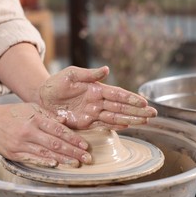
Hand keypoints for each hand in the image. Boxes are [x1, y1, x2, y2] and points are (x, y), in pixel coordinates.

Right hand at [0, 103, 90, 167]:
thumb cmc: (12, 113)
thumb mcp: (30, 108)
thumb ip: (48, 115)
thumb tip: (65, 122)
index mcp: (35, 119)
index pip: (59, 130)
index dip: (74, 139)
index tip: (85, 146)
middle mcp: (28, 131)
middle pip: (55, 143)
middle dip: (73, 152)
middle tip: (86, 159)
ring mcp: (20, 144)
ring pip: (46, 153)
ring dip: (63, 160)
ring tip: (75, 164)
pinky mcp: (13, 154)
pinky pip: (32, 159)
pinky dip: (44, 162)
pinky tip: (55, 165)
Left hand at [39, 66, 156, 129]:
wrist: (42, 97)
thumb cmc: (56, 83)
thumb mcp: (71, 74)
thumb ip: (88, 74)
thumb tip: (107, 69)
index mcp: (96, 88)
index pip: (118, 93)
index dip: (131, 98)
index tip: (145, 102)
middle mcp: (98, 101)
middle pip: (121, 106)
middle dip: (137, 111)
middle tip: (153, 114)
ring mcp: (93, 112)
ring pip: (116, 116)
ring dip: (131, 119)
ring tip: (145, 121)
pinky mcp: (86, 122)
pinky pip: (103, 124)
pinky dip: (116, 125)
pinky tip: (127, 126)